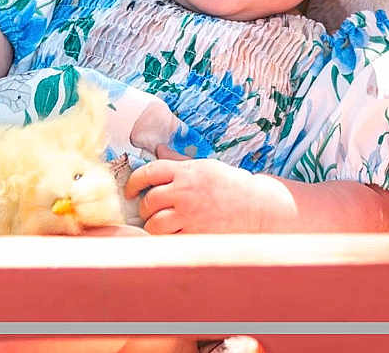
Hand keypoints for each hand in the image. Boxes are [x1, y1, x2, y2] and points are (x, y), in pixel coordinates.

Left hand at [123, 145, 263, 233]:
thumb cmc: (232, 185)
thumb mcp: (205, 166)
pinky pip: (169, 240)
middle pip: (149, 200)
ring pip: (154, 224)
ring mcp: (190, 214)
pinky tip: (172, 236)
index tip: (130, 191)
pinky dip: (166, 240)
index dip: (134, 182)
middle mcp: (185, 191)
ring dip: (153, 226)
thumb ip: (178, 160)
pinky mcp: (196, 235)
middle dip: (145, 208)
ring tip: (159, 226)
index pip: (149, 172)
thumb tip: (158, 149)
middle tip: (149, 211)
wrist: (259, 207)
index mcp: (186, 171)